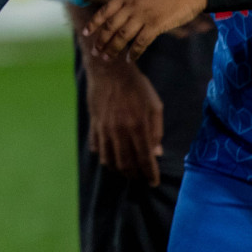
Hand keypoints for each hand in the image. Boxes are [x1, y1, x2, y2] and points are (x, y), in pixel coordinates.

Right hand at [83, 57, 163, 185]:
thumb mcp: (155, 106)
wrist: (109, 70)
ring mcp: (104, 129)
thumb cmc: (137, 86)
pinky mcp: (94, 125)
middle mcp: (120, 131)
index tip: (153, 182)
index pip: (145, 159)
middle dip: (135, 175)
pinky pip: (97, 148)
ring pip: (109, 160)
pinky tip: (110, 157)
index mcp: (138, 127)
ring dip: (119, 169)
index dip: (150, 174)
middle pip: (126, 164)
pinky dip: (104, 156)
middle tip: (141, 178)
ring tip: (126, 170)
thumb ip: (157, 131)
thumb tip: (157, 153)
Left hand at [84, 0, 207, 60]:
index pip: (105, 10)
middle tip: (95, 52)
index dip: (94, 22)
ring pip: (122, 35)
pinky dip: (134, 52)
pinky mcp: (155, 25)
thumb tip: (121, 16)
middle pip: (111, 26)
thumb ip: (131, 2)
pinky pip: (140, 42)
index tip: (85, 33)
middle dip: (101, 40)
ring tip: (107, 58)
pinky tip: (130, 59)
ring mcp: (143, 15)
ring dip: (113, 48)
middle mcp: (132, 5)